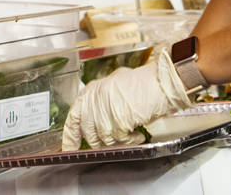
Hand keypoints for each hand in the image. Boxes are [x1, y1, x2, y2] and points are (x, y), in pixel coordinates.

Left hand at [61, 51, 191, 150]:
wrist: (161, 82)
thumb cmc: (144, 82)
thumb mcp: (115, 84)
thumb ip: (101, 99)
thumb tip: (94, 118)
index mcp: (91, 92)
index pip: (73, 119)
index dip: (70, 137)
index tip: (70, 148)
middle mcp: (94, 101)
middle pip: (90, 134)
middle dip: (101, 141)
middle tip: (116, 138)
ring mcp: (104, 112)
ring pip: (104, 141)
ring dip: (119, 141)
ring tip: (131, 133)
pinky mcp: (116, 123)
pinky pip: (120, 141)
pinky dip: (130, 141)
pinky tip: (137, 134)